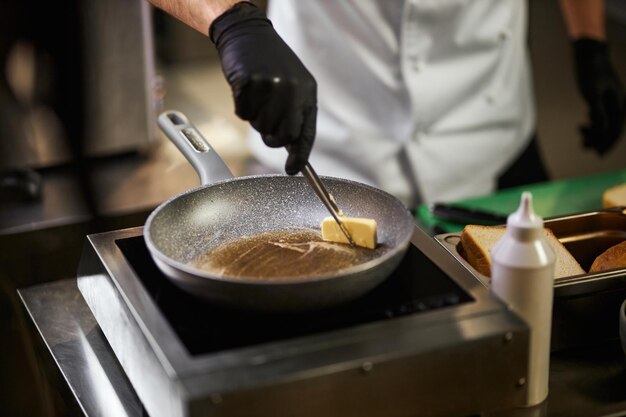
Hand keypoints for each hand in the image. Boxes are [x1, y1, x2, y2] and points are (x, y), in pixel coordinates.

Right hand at [210, 2, 316, 174]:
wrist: (249, 35)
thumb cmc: (271, 64)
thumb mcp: (294, 86)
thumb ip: (295, 114)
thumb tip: (293, 148)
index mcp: (307, 93)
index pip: (306, 133)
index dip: (300, 156)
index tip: (293, 170)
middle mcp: (293, 91)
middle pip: (282, 136)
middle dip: (271, 136)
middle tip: (264, 118)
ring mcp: (272, 87)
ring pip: (261, 127)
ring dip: (255, 118)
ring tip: (257, 96)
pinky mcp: (250, 83)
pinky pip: (243, 114)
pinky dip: (241, 107)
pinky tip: (245, 89)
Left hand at [573, 38, 625, 155]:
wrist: (589, 56)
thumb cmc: (590, 73)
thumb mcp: (592, 94)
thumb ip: (599, 112)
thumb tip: (603, 129)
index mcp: (619, 104)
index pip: (615, 130)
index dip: (606, 143)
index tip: (598, 155)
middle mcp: (618, 104)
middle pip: (611, 129)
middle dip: (598, 139)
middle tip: (583, 147)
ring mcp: (612, 102)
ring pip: (604, 123)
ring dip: (593, 132)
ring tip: (580, 133)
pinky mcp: (604, 99)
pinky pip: (601, 116)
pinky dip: (592, 123)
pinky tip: (583, 125)